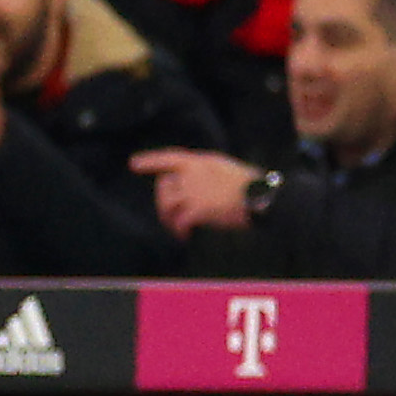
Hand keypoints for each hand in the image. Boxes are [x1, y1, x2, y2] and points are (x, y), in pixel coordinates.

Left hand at [132, 149, 261, 239]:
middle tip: (170, 216)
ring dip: (169, 220)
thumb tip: (190, 185)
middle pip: (163, 188)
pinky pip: (179, 223)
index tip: (133, 164)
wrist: (262, 197)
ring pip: (167, 206)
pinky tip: (186, 236)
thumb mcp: (225, 169)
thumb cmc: (251, 186)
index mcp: (202, 161)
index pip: (170, 158)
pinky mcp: (197, 209)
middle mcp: (193, 174)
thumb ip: (205, 174)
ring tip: (178, 229)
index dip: (150, 161)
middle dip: (163, 202)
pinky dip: (180, 232)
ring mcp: (193, 191)